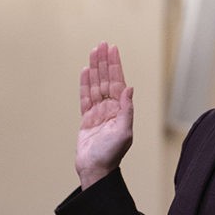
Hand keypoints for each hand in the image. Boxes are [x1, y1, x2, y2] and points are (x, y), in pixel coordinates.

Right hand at [75, 42, 133, 189]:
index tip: (112, 49)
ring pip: (95, 85)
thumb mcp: (124, 132)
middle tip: (102, 44)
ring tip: (93, 52)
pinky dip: (84, 84)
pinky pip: (84, 97)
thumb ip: (127, 110)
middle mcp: (110, 107)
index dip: (115, 65)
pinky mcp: (87, 118)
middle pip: (106, 79)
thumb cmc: (112, 154)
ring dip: (94, 69)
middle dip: (104, 62)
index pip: (117, 81)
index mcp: (120, 109)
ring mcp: (98, 112)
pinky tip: (84, 71)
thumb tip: (129, 88)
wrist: (95, 170)